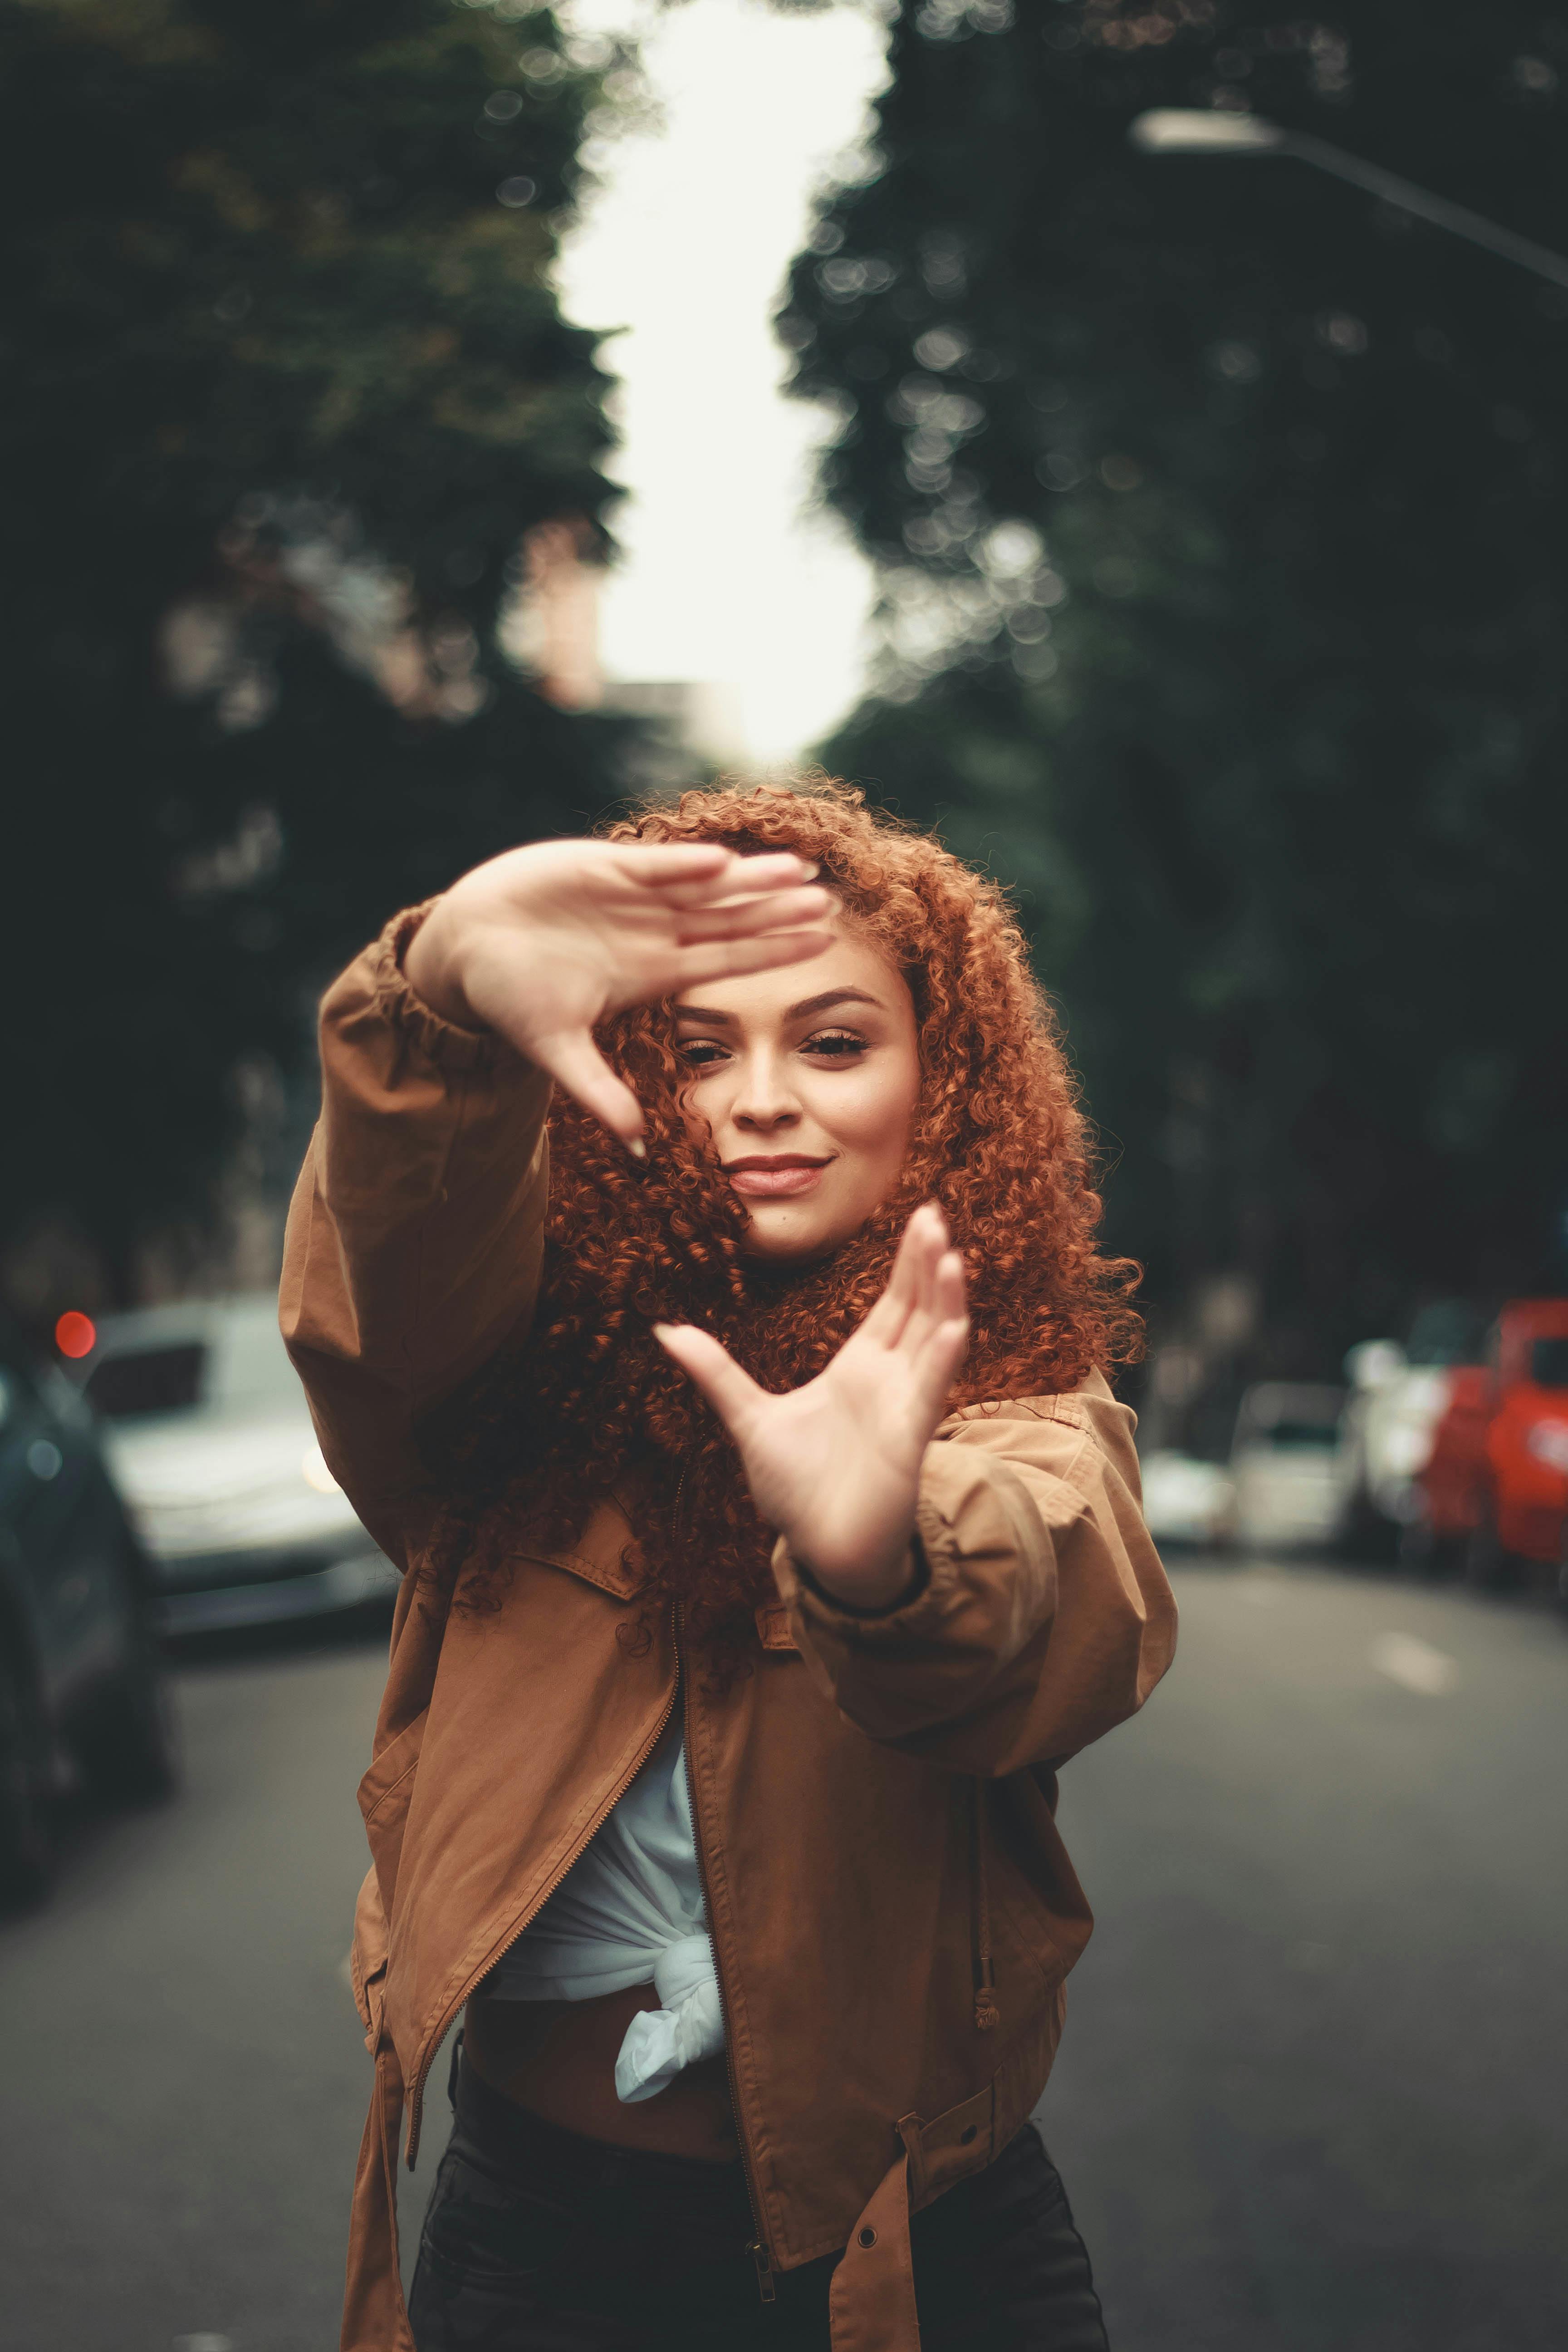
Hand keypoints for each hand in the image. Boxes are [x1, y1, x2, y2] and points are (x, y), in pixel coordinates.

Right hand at [404, 840, 830, 1143]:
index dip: (773, 950)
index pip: (729, 961)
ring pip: (705, 887)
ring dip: (750, 879)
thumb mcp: (558, 1052)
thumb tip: (635, 1151)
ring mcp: (632, 897)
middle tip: (830, 904)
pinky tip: (724, 862)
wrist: (464, 948)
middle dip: (778, 912)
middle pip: (730, 921)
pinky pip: (653, 866)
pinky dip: (685, 865)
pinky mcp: (602, 867)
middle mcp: (653, 932)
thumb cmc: (510, 997)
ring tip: (800, 870)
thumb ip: (600, 1095)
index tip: (821, 942)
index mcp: (653, 972)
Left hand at [654, 1205, 969, 1607]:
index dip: (907, 1262)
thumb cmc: (795, 1489)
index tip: (920, 1215)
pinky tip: (955, 1322)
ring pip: (931, 1339)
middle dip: (926, 1261)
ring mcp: (902, 1405)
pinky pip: (932, 1389)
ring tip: (949, 1254)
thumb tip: (666, 1331)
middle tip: (935, 1213)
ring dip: (943, 1299)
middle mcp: (887, 1379)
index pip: (891, 1303)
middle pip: (915, 1307)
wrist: (819, 1550)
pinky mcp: (909, 1437)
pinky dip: (944, 1354)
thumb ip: (716, 1372)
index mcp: (856, 1368)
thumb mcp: (748, 1418)